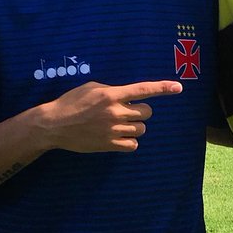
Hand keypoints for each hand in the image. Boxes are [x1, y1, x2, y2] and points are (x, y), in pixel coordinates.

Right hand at [42, 80, 182, 152]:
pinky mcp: (109, 145)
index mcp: (112, 95)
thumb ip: (112, 90)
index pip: (143, 90)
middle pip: (147, 113)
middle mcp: (115, 112)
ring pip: (141, 129)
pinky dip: (130, 142)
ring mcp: (113, 130)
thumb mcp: (91, 88)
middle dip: (141, 112)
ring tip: (118, 124)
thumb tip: (128, 95)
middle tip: (127, 112)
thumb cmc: (71, 102)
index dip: (163, 88)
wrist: (54, 124)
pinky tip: (118, 137)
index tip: (178, 87)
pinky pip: (133, 145)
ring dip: (134, 126)